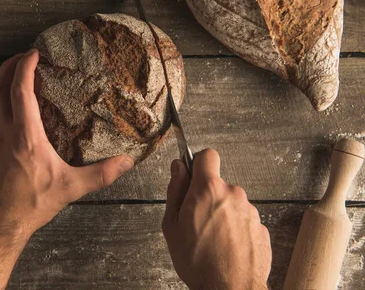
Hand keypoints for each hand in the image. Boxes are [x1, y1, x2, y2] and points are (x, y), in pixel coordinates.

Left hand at [0, 49, 134, 240]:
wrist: (0, 223)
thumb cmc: (32, 204)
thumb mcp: (71, 188)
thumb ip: (101, 174)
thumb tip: (127, 162)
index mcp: (25, 136)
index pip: (20, 90)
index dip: (25, 67)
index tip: (34, 53)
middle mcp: (4, 132)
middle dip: (8, 66)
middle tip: (23, 57)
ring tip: (13, 74)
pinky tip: (7, 106)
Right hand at [162, 149, 271, 289]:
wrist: (230, 289)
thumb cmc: (197, 261)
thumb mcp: (171, 225)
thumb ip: (175, 190)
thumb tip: (178, 168)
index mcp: (208, 189)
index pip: (207, 155)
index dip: (198, 163)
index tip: (192, 175)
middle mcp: (233, 194)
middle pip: (218, 184)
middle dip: (207, 197)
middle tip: (195, 221)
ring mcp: (250, 211)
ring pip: (231, 204)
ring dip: (222, 215)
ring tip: (211, 240)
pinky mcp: (261, 228)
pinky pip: (243, 221)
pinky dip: (235, 230)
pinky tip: (226, 248)